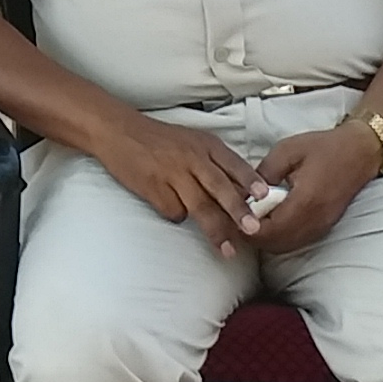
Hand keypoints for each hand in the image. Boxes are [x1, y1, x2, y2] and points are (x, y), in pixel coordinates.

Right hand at [90, 114, 261, 250]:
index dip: (250, 181)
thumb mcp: (193, 142)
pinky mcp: (153, 188)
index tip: (265, 197)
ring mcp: (172, 174)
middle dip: (238, 211)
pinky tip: (170, 207)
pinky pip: (173, 211)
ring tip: (228, 250)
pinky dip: (177, 215)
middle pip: (219, 187)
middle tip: (253, 229)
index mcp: (205, 144)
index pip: (233, 164)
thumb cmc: (159, 140)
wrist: (117, 131)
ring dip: (216, 230)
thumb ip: (215, 163)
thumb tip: (242, 192)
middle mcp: (191, 158)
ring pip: (200, 206)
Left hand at [231, 125, 382, 254]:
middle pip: (276, 243)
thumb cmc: (324, 148)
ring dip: (266, 239)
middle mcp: (314, 220)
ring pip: (286, 246)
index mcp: (305, 201)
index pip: (269, 230)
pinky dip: (280, 237)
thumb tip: (244, 193)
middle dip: (253, 236)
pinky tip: (270, 222)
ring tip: (250, 221)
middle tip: (237, 220)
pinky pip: (297, 241)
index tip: (232, 216)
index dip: (247, 228)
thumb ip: (263, 173)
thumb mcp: (286, 151)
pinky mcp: (324, 227)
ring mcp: (321, 227)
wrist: (360, 152)